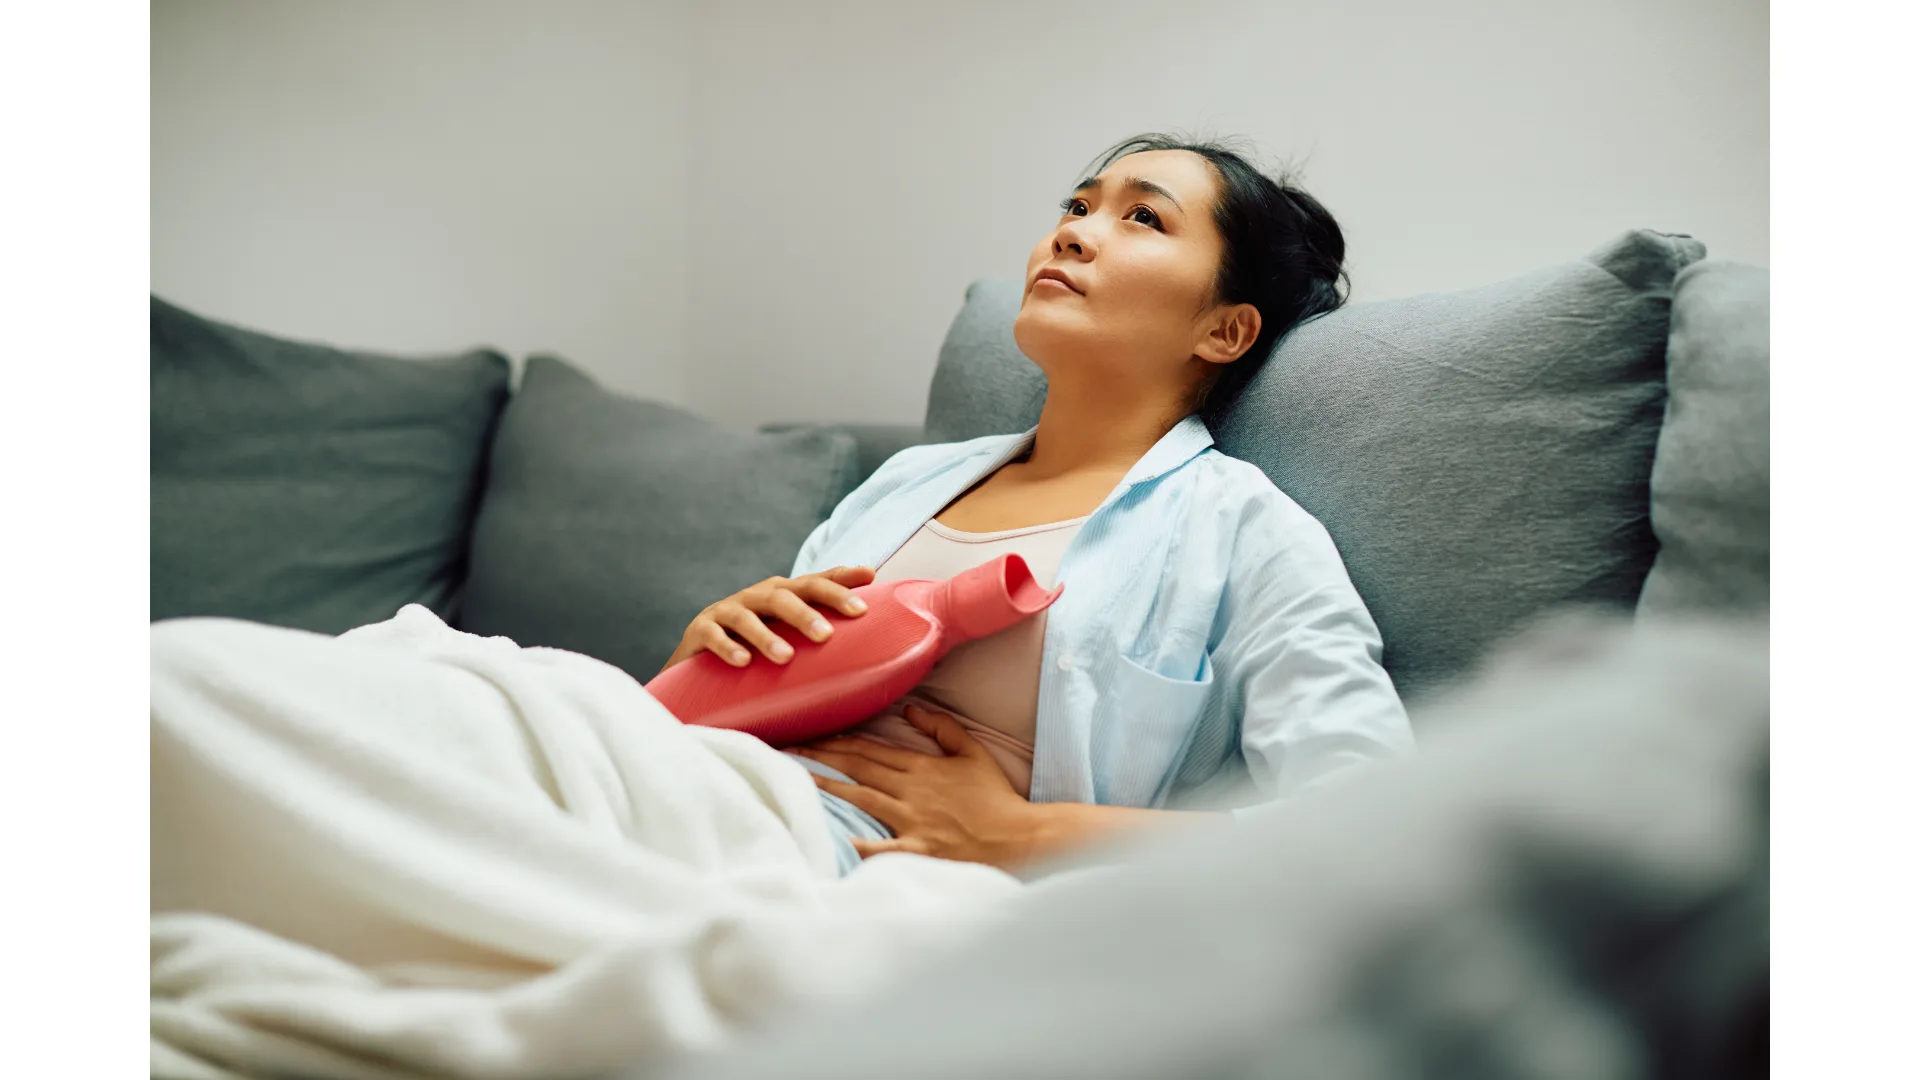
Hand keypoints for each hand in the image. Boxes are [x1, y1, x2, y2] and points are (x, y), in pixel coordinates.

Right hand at [662, 565, 874, 671]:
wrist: (699, 666)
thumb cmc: (758, 650)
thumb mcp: (791, 638)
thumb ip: (824, 634)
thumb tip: (880, 642)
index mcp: (783, 595)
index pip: (815, 582)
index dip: (840, 579)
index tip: (870, 576)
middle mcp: (757, 597)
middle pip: (785, 594)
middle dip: (807, 612)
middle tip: (827, 635)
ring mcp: (726, 611)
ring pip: (748, 616)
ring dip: (767, 635)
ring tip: (785, 657)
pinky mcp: (699, 630)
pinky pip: (713, 635)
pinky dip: (728, 647)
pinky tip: (743, 662)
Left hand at [794, 703, 1041, 868]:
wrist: (1019, 837)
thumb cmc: (996, 797)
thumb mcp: (973, 752)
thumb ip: (942, 728)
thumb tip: (912, 709)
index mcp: (922, 767)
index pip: (871, 750)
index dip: (838, 742)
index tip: (810, 735)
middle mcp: (911, 791)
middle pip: (857, 769)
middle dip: (820, 758)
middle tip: (787, 750)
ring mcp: (912, 821)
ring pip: (860, 799)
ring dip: (826, 788)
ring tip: (794, 780)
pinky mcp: (917, 850)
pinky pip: (881, 848)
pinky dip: (857, 844)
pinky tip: (831, 839)